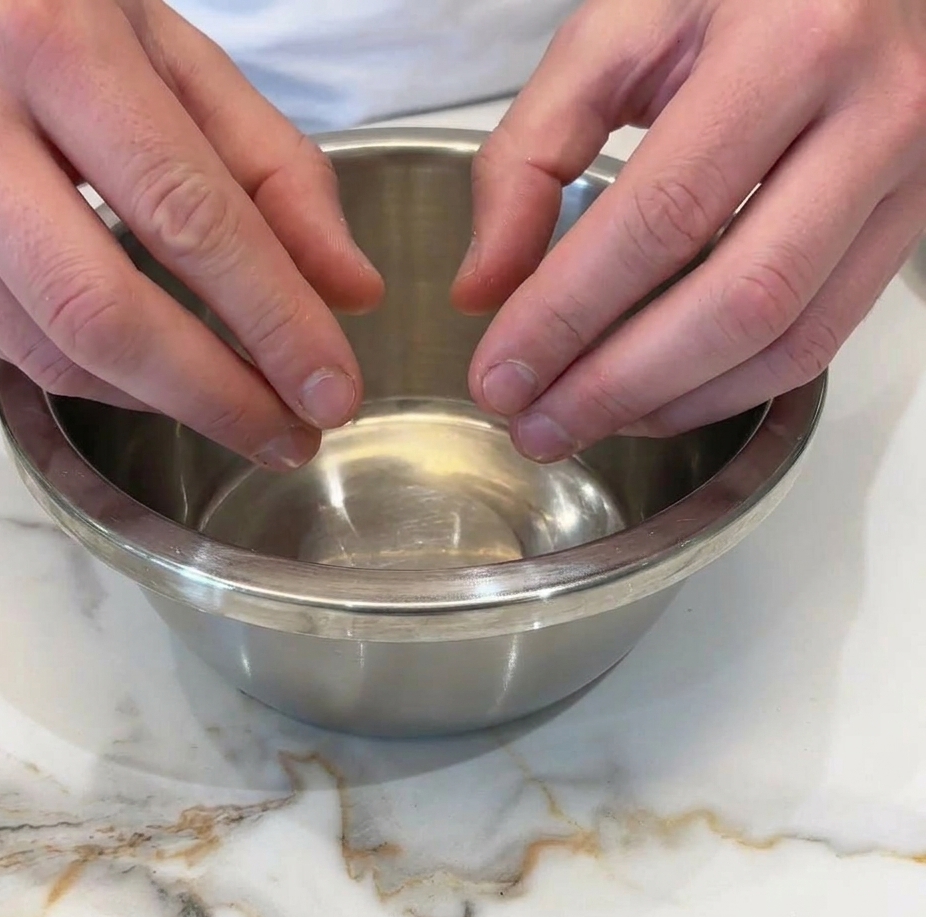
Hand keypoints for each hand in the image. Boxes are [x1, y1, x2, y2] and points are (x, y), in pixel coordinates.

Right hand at [0, 0, 381, 467]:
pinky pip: (8, 347)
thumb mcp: (167, 49)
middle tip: (291, 438)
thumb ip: (268, 165)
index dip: (274, 323)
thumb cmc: (36, 4)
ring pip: (52, 350)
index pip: (190, 218)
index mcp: (51, 41)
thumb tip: (351, 288)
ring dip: (165, 402)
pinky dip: (101, 380)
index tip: (333, 391)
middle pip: (107, 315)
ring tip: (242, 413)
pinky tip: (159, 379)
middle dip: (217, 398)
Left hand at [454, 0, 925, 460]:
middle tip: (536, 427)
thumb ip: (532, 153)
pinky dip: (726, 390)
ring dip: (671, 404)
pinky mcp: (907, 227)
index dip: (568, 314)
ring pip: (787, 339)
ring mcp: (906, 178)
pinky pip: (820, 342)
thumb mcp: (619, 32)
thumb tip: (483, 289)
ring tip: (582, 423)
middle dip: (617, 385)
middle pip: (734, 300)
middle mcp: (872, 113)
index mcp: (787, 42)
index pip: (659, 217)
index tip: (501, 376)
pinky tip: (654, 400)